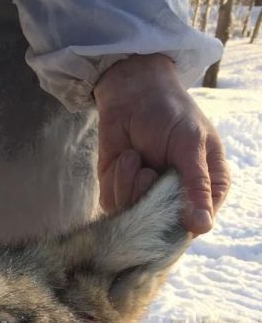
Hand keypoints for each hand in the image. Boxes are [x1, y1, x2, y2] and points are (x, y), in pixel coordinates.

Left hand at [93, 54, 229, 233]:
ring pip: (136, 217)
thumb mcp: (190, 144)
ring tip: (137, 157)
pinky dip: (118, 180)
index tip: (169, 196)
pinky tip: (126, 157)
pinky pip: (115, 206)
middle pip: (163, 228)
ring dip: (132, 184)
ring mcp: (148, 199)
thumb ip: (197, 184)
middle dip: (152, 198)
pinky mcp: (120, 196)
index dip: (181, 220)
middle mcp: (177, 200)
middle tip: (151, 170)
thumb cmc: (170, 113)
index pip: (198, 225)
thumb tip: (203, 226)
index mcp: (207, 188)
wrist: (133, 94)